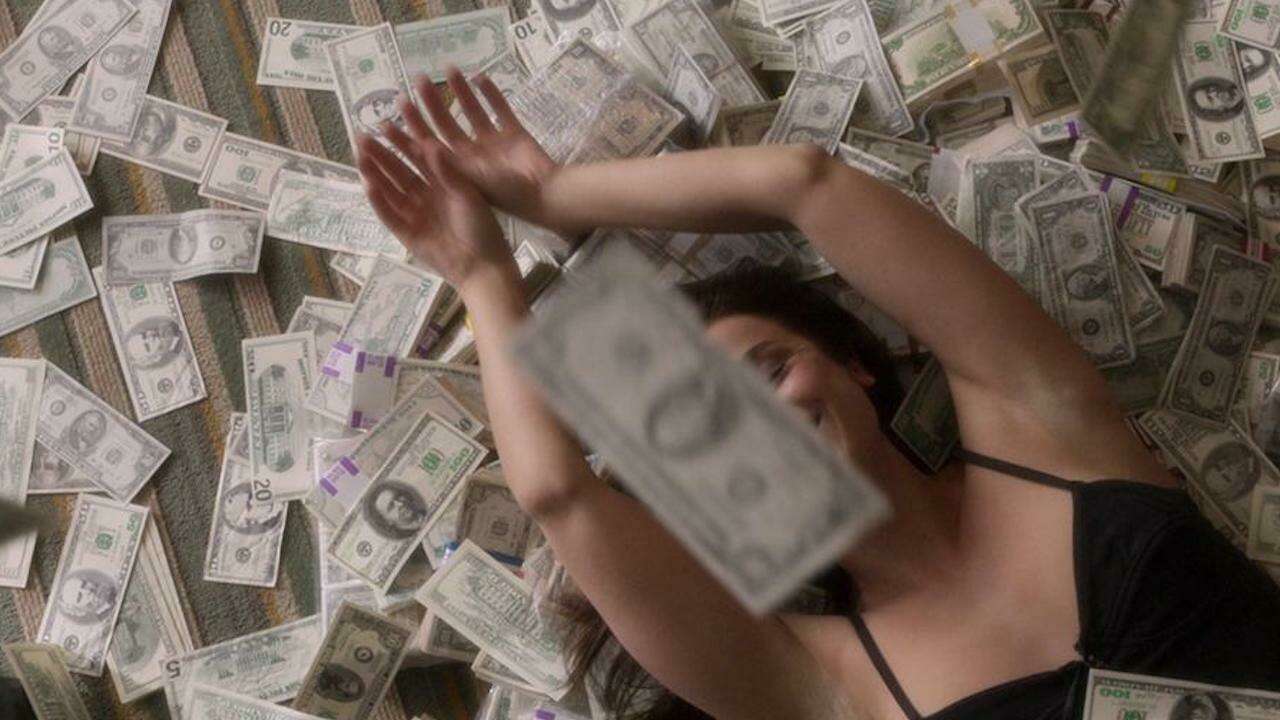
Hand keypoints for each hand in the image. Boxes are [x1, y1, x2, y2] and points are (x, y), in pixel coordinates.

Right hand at [356, 130, 517, 292]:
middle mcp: (425, 196)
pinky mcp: (406, 234)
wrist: (483, 264)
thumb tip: (430, 142)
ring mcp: (414, 215)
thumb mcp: (466, 194)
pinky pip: (390, 215)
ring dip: (374, 174)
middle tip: (361, 136)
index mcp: (442, 183)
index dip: (402, 141)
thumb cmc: (482, 227)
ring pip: (389, 190)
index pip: (418, 158)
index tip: (385, 123)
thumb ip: (447, 171)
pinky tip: (368, 185)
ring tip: (360, 155)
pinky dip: (379, 202)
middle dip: (380, 154)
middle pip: (398, 172)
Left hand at [385, 68, 572, 235]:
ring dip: (459, 93)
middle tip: (415, 81)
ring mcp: (493, 145)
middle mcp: (471, 156)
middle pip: (445, 126)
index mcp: (457, 170)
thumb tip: (420, 144)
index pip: (426, 147)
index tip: (393, 110)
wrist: (543, 195)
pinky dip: (491, 95)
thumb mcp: (467, 183)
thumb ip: (445, 164)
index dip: (409, 130)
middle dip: (429, 105)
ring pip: (471, 113)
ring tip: (448, 68)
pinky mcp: (515, 135)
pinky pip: (501, 110)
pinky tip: (480, 76)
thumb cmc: (503, 194)